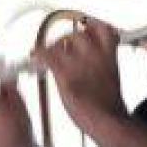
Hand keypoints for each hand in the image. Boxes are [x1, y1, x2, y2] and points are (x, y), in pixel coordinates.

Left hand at [34, 17, 126, 131]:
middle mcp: (94, 54)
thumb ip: (102, 62)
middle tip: (61, 50)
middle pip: (77, 34)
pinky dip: (38, 54)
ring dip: (53, 48)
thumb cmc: (108, 103)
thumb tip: (94, 57)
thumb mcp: (111, 76)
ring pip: (61, 42)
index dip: (93, 25)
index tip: (86, 27)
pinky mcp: (65, 74)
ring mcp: (79, 63)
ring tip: (48, 56)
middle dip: (67, 40)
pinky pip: (47, 55)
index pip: (102, 27)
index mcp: (109, 54)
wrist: (108, 121)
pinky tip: (35, 57)